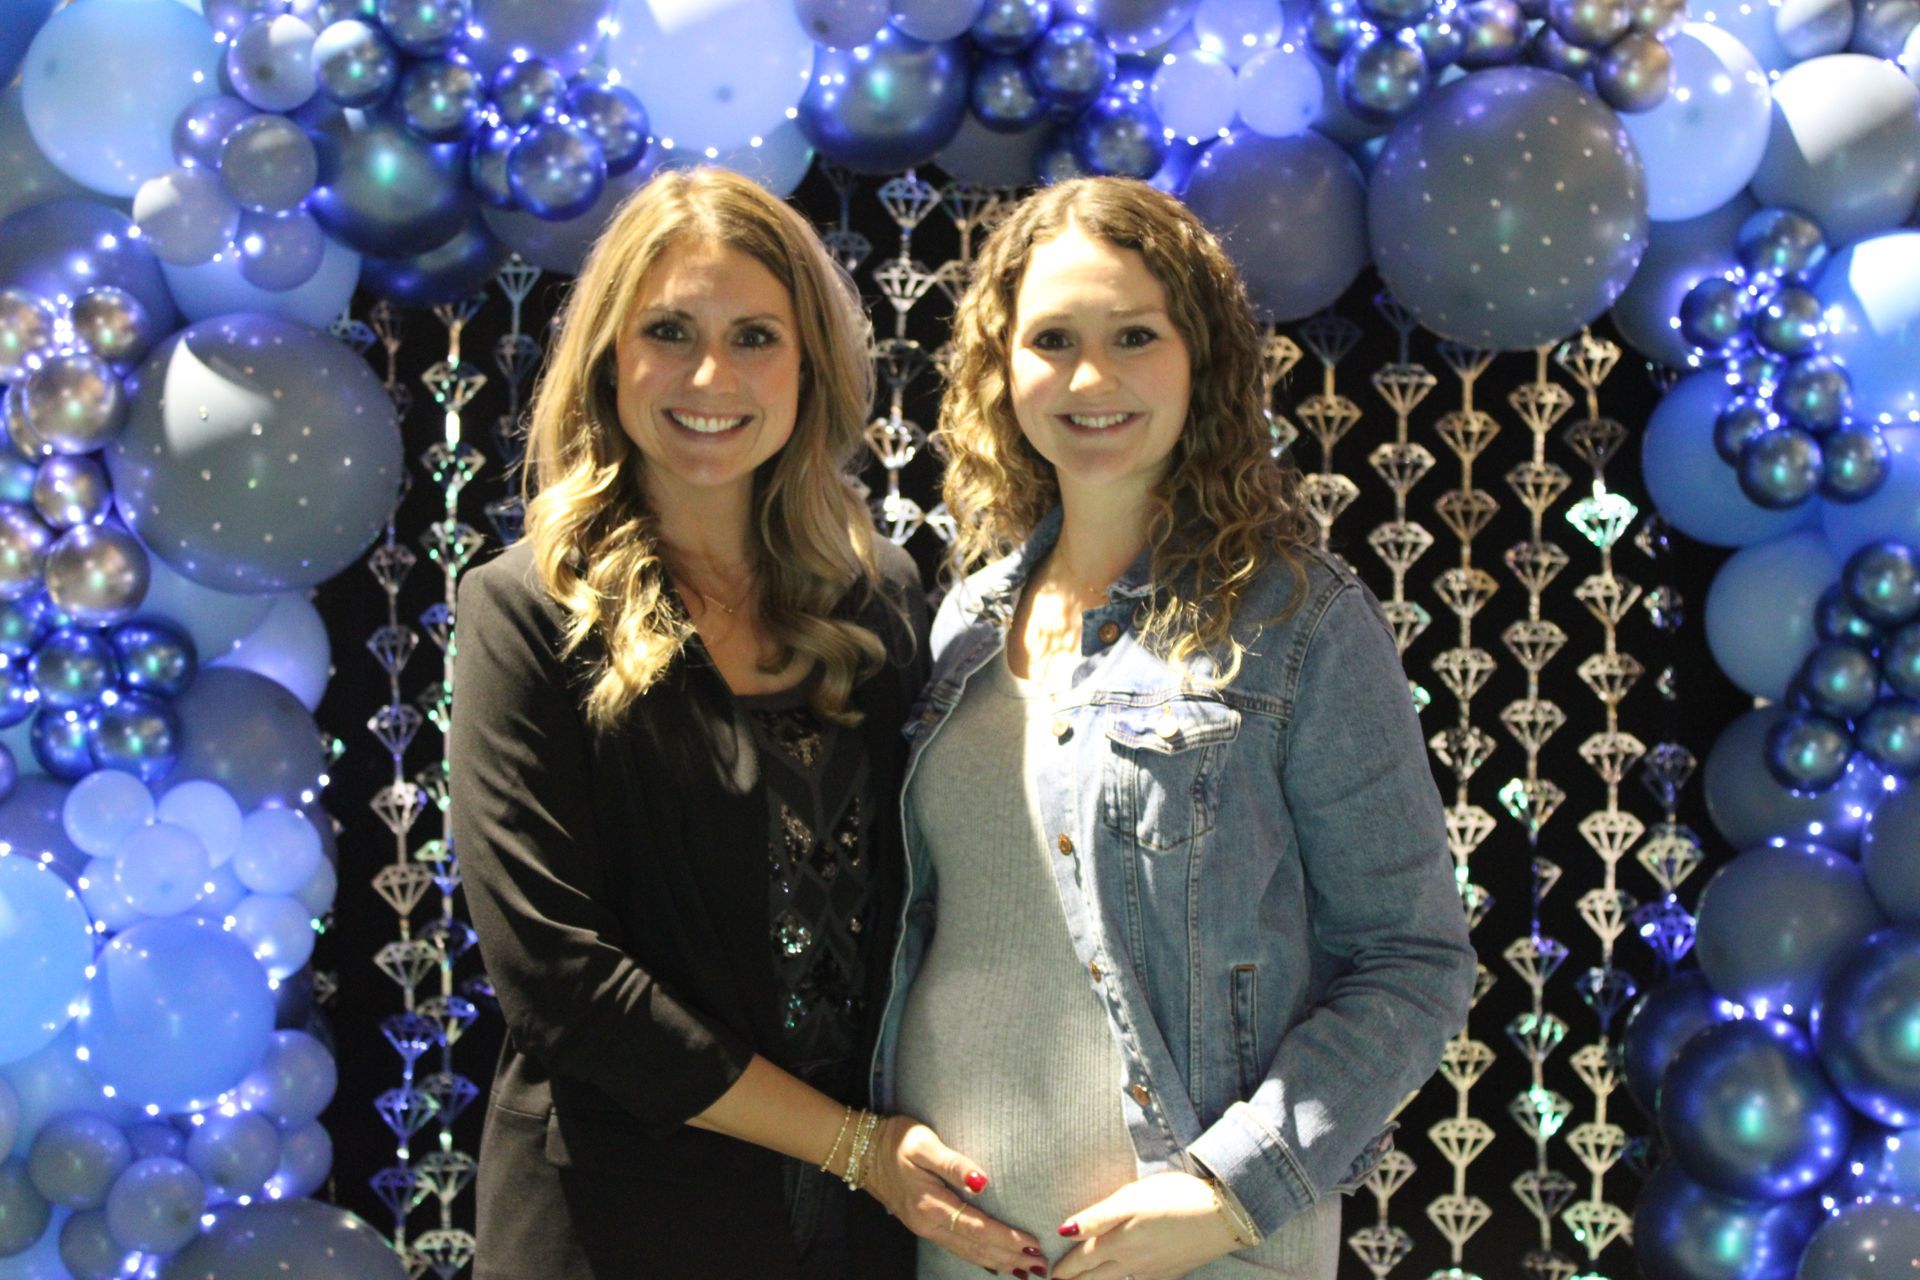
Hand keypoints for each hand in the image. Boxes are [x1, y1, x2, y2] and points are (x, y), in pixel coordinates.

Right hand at [861, 1114, 1049, 1275]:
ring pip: (967, 1252)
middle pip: (975, 1247)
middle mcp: (928, 1223)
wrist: (861, 1150)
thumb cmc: (895, 1140)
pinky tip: (994, 1263)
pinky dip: (979, 1258)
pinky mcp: (924, 1225)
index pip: (977, 1228)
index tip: (1032, 1244)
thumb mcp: (924, 1143)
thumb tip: (983, 1181)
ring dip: (998, 1261)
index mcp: (931, 1204)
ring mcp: (925, 1228)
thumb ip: (953, 1163)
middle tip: (1040, 1264)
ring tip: (1025, 1269)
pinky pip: (956, 1248)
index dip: (1005, 1239)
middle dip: (1009, 1257)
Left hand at [1050, 1172, 1242, 1279]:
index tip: (1051, 1274)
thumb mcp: (1130, 1200)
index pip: (1082, 1260)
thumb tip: (1063, 1230)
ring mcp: (1154, 1270)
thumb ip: (1096, 1218)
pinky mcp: (1174, 1270)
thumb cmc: (1174, 1198)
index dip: (1065, 1268)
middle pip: (1097, 1277)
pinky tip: (1134, 1278)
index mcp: (1117, 1244)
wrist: (1223, 1215)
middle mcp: (1132, 1263)